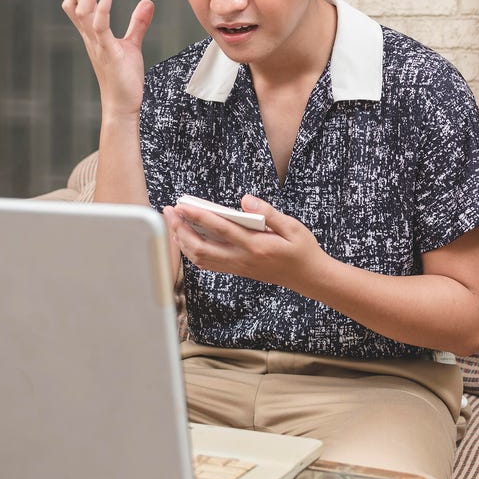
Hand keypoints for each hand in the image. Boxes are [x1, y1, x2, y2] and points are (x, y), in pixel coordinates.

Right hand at [61, 0, 154, 116]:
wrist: (122, 104)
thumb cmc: (124, 79)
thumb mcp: (132, 45)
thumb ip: (138, 23)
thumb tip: (147, 3)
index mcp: (92, 32)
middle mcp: (89, 35)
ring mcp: (96, 43)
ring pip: (83, 9)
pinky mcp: (107, 52)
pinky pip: (99, 27)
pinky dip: (102, 9)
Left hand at [163, 195, 326, 290]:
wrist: (308, 277)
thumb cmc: (302, 250)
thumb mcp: (293, 227)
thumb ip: (269, 213)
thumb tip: (246, 200)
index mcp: (256, 246)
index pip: (221, 230)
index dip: (198, 217)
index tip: (183, 205)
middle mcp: (242, 259)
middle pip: (201, 248)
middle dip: (181, 230)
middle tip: (171, 212)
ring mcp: (238, 267)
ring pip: (201, 259)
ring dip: (183, 241)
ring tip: (175, 223)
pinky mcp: (237, 270)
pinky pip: (208, 263)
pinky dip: (193, 251)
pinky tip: (188, 237)